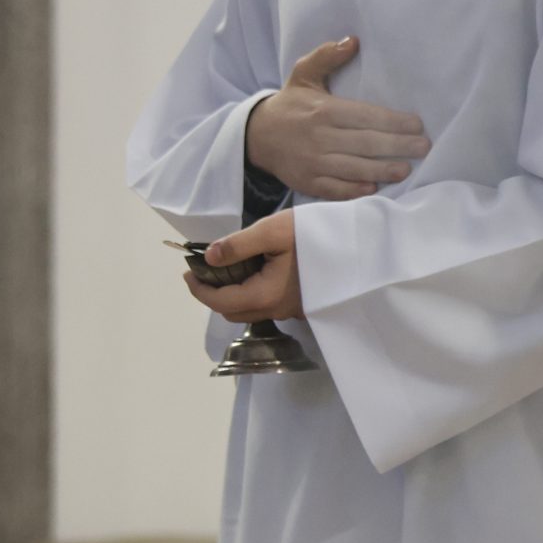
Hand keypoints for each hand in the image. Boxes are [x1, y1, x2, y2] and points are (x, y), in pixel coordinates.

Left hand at [187, 211, 302, 322]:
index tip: (188, 272)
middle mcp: (276, 310)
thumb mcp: (272, 230)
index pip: (219, 302)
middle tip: (207, 269)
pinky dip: (251, 294)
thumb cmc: (312, 234)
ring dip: (233, 295)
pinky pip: (266, 306)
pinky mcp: (299, 305)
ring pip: (249, 311)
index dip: (198, 290)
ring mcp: (289, 310)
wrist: (354, 243)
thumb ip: (237, 245)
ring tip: (230, 269)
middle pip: (232, 311)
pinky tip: (256, 272)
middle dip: (213, 294)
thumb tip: (208, 258)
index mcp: (265, 295)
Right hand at [246, 37, 431, 199]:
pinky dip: (354, 191)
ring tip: (406, 170)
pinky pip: (334, 190)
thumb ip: (328, 56)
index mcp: (323, 110)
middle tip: (423, 147)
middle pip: (364, 143)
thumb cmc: (291, 104)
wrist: (256, 136)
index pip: (364, 116)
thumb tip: (353, 40)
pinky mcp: (306, 182)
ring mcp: (312, 163)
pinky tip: (374, 188)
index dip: (393, 121)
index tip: (417, 124)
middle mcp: (318, 137)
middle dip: (397, 146)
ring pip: (353, 169)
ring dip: (382, 170)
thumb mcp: (303, 74)